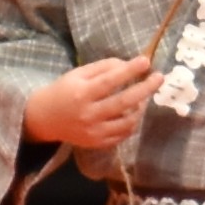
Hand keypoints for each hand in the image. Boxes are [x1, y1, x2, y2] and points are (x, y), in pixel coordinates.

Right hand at [24, 53, 158, 155]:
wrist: (44, 119)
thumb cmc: (64, 91)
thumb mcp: (78, 74)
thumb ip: (103, 68)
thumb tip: (128, 64)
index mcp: (81, 93)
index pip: (109, 81)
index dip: (129, 71)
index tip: (146, 61)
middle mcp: (88, 114)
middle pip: (123, 102)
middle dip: (145, 89)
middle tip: (160, 78)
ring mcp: (94, 132)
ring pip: (127, 121)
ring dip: (141, 107)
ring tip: (145, 97)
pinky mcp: (97, 143)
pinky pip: (123, 135)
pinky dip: (133, 123)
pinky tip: (134, 112)